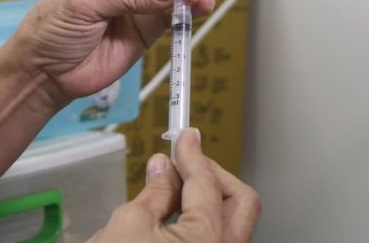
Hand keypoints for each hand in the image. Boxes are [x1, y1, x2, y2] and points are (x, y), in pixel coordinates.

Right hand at [89, 128, 261, 242]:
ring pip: (232, 220)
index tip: (185, 135)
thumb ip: (156, 190)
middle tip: (186, 160)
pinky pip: (217, 236)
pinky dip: (201, 215)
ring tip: (177, 181)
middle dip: (214, 174)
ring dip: (208, 194)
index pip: (206, 184)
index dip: (193, 153)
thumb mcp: (128, 224)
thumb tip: (164, 164)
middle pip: (240, 202)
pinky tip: (176, 207)